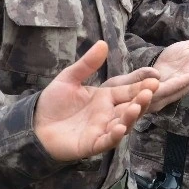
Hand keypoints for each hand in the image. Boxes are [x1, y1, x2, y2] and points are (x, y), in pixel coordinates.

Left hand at [35, 41, 157, 159]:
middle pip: (130, 107)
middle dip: (142, 100)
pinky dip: (114, 136)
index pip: (128, 91)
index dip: (141, 86)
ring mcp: (101, 130)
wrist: (34, 124)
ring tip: (137, 107)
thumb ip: (86, 64)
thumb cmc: (53, 103)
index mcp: (105, 98)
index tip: (155, 79)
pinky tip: (120, 128)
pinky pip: (107, 141)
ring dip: (131, 117)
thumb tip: (103, 43)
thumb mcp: (69, 78)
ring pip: (123, 124)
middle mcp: (107, 114)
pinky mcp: (92, 144)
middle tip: (151, 90)